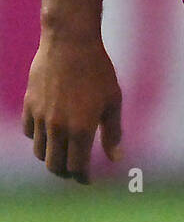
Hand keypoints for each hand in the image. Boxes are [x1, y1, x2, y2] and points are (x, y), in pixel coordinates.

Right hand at [22, 37, 122, 182]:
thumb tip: (115, 158)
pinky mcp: (30, 104)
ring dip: (51, 157)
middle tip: (75, 170)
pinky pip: (30, 132)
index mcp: (81, 129)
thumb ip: (113, 132)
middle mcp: (58, 127)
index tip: (88, 179)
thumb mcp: (113, 100)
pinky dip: (38, 137)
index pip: (77, 167)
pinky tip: (50, 132)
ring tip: (63, 151)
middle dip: (66, 173)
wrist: (71, 42)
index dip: (83, 178)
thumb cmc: (98, 69)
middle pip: (55, 165)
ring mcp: (41, 117)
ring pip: (39, 152)